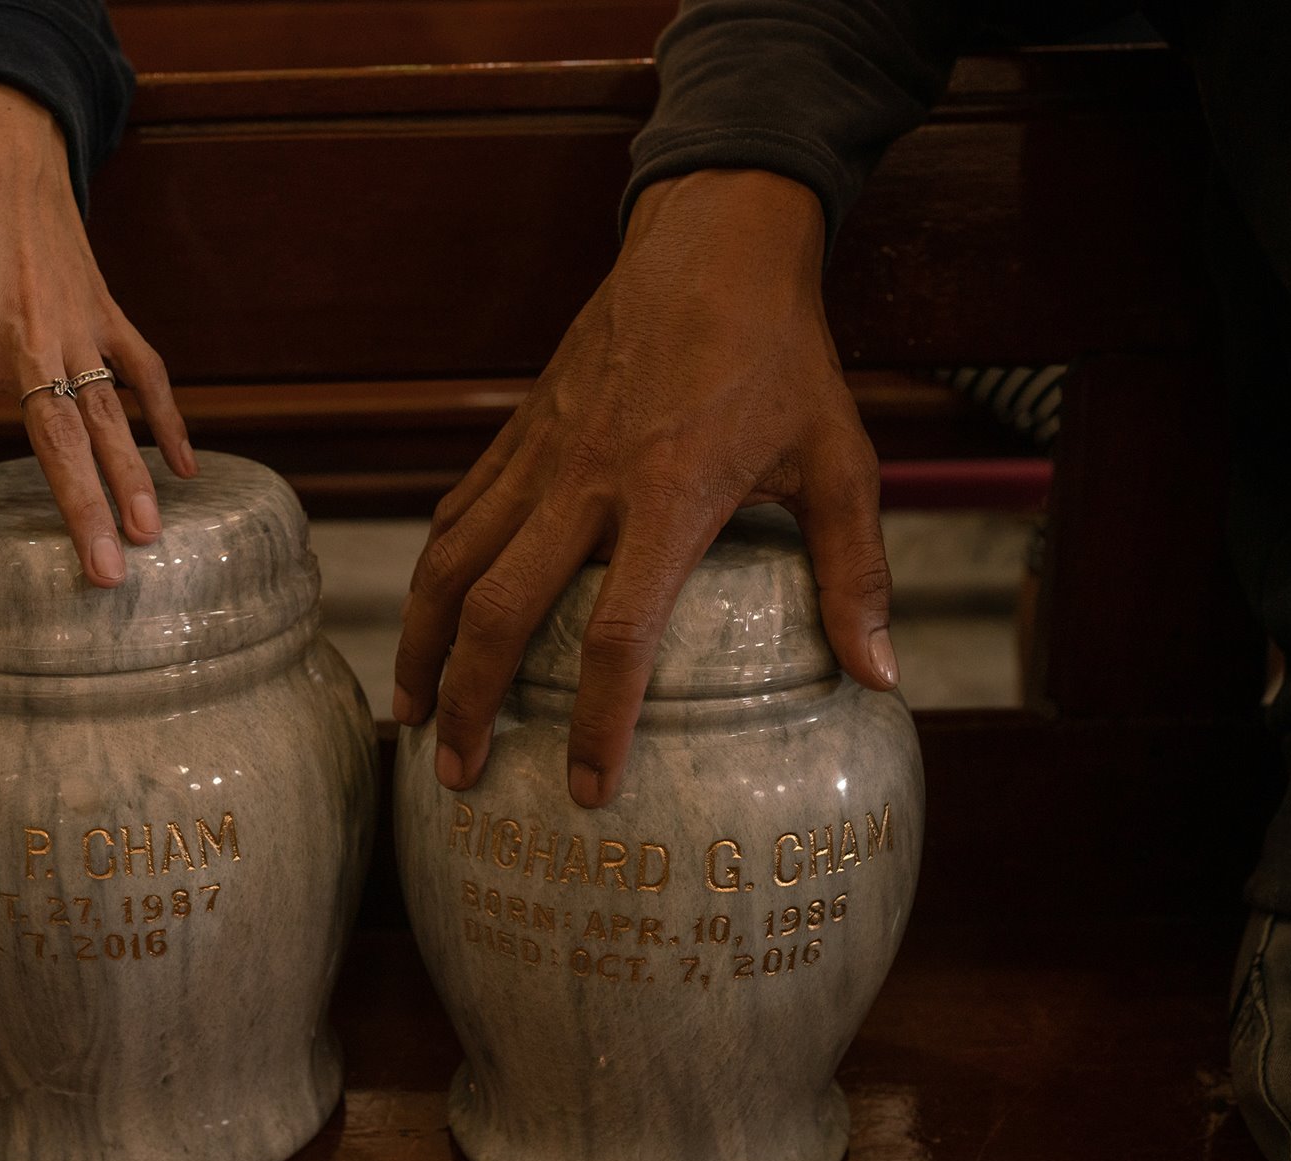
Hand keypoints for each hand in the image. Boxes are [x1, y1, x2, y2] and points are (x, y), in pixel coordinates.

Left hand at [0, 81, 193, 590]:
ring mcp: (75, 322)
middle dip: (81, 510)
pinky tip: (186, 468)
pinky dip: (168, 418)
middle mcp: (24, 335)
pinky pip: (146, 371)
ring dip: (132, 478)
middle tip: (102, 575)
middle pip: (57, 440)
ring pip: (110, 413)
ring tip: (148, 536)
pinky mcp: (108, 307)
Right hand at [392, 169, 896, 807]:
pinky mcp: (518, 431)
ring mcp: (541, 453)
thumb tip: (880, 677)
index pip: (619, 635)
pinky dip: (434, 574)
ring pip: (452, 563)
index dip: (600, 722)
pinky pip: (458, 513)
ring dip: (422, 645)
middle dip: (470, 701)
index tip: (587, 790)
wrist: (712, 240)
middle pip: (500, 611)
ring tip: (410, 714)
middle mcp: (587, 481)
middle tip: (457, 773)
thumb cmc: (783, 355)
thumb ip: (854, 570)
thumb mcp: (840, 459)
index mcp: (669, 497)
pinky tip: (429, 618)